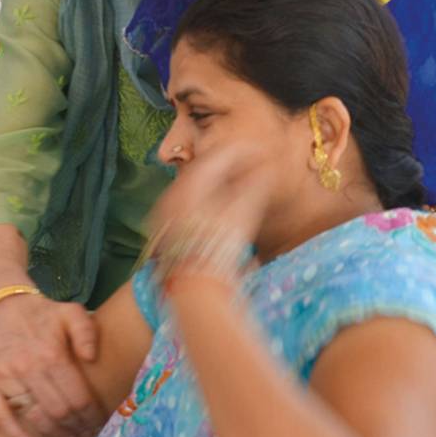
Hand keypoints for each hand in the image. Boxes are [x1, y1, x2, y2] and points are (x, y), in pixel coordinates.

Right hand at [0, 291, 103, 436]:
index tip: (100, 423)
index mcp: (51, 352)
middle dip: (77, 427)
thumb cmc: (42, 313)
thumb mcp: (71, 312)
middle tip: (87, 435)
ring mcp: (5, 376)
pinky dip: (16, 436)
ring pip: (35, 416)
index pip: (78, 396)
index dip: (92, 415)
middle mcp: (27, 366)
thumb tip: (92, 359)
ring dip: (55, 434)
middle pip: (59, 411)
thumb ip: (87, 332)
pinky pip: (1, 415)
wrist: (1, 304)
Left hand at [147, 143, 269, 288]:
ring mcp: (167, 208)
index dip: (245, 151)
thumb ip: (256, 185)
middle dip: (234, 165)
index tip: (264, 153)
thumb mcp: (242, 212)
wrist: (192, 285)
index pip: (220, 154)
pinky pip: (191, 201)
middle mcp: (174, 190)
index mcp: (191, 181)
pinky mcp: (167, 226)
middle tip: (257, 168)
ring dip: (223, 181)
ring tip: (247, 185)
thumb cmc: (219, 246)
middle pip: (207, 168)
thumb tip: (268, 169)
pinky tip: (227, 205)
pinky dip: (210, 196)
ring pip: (198, 185)